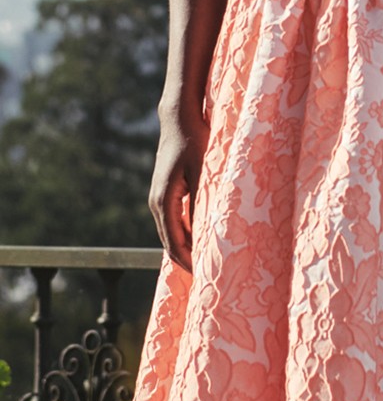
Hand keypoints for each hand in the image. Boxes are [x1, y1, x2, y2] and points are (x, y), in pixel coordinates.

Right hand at [149, 107, 208, 273]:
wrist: (179, 121)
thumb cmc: (194, 142)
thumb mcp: (203, 173)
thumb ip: (201, 202)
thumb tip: (204, 233)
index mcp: (164, 201)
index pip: (174, 243)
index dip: (189, 262)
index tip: (205, 276)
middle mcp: (157, 203)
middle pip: (170, 243)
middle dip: (187, 261)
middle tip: (207, 279)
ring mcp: (158, 199)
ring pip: (171, 234)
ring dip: (186, 250)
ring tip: (206, 265)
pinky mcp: (165, 194)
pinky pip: (174, 223)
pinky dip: (185, 236)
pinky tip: (200, 243)